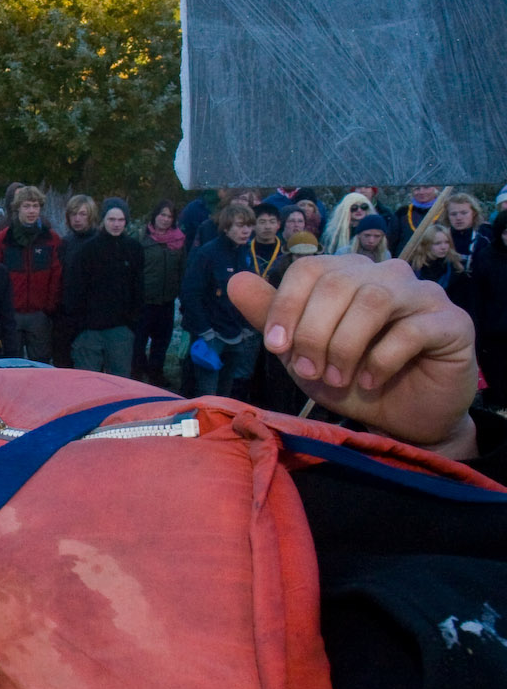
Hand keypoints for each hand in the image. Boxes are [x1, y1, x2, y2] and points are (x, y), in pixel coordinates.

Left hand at [228, 255, 477, 456]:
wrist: (401, 419)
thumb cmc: (349, 379)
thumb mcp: (300, 352)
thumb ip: (271, 317)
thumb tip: (236, 281)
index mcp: (347, 274)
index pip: (309, 269)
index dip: (286, 306)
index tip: (276, 348)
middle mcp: (387, 274)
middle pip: (338, 283)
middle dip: (313, 333)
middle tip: (309, 372)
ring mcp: (423, 294)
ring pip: (374, 300)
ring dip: (344, 346)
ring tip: (336, 379)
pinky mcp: (452, 322)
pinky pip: (412, 330)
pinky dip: (381, 361)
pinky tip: (371, 382)